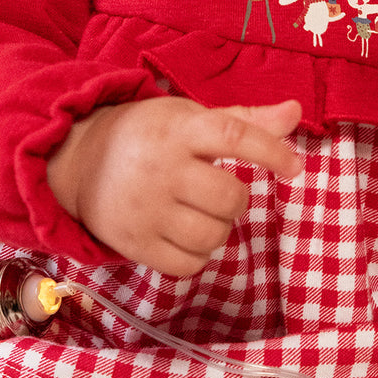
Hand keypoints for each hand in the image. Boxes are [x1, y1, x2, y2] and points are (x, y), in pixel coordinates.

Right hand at [47, 96, 302, 275]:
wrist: (81, 160)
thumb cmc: (151, 134)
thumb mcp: (191, 117)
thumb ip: (246, 120)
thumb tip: (296, 113)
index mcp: (179, 129)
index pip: (234, 136)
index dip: (271, 152)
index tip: (295, 168)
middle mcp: (161, 167)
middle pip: (228, 198)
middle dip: (237, 200)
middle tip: (220, 191)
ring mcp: (145, 209)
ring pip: (212, 236)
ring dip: (220, 229)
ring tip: (203, 213)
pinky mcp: (134, 243)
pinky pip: (188, 265)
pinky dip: (199, 255)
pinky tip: (186, 235)